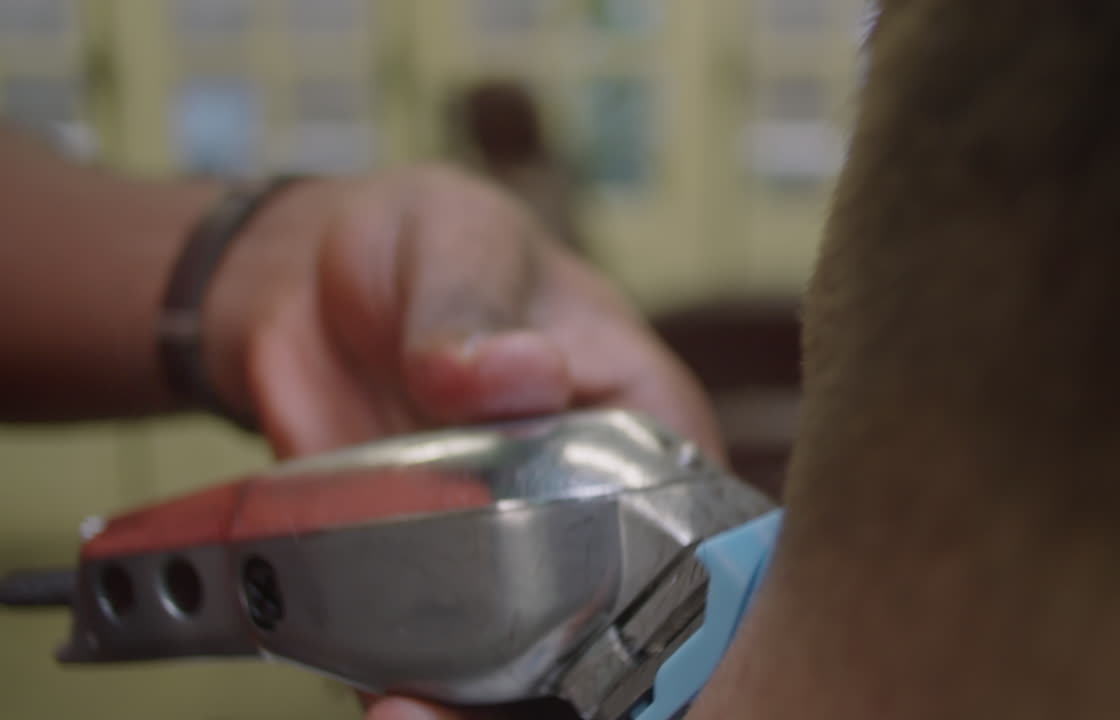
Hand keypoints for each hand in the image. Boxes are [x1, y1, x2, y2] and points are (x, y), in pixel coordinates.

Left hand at [202, 167, 720, 718]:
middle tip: (492, 700)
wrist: (309, 287)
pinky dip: (411, 702)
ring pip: (532, 677)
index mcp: (646, 428)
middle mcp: (594, 515)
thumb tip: (517, 374)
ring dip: (480, 713)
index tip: (634, 656)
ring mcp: (510, 563)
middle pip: (621, 635)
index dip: (689, 613)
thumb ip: (475, 303)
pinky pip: (434, 670)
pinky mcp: (427, 590)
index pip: (702, 540)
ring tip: (408, 716)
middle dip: (577, 689)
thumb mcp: (457, 241)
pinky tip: (378, 706)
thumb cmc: (426, 245)